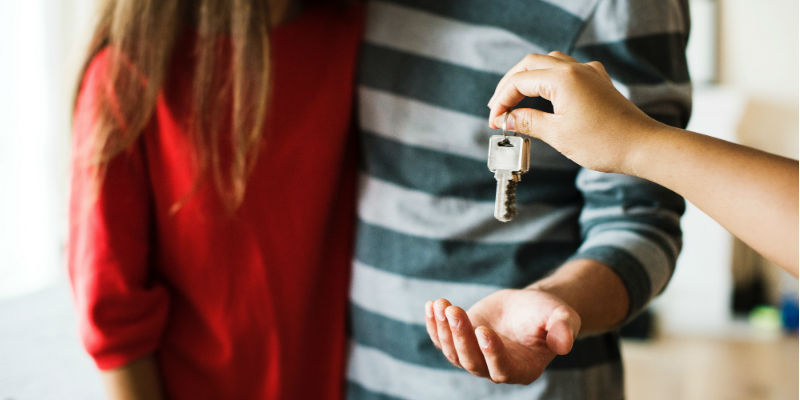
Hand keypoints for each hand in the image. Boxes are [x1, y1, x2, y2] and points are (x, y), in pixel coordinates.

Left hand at [424, 289, 579, 383]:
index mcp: (522, 369)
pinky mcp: (461, 342)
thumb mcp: (562, 317)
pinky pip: (442, 340)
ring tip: (441, 305)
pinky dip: (434, 325)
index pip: (501, 369)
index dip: (490, 352)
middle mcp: (495, 369)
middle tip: (454, 310)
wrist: (530, 306)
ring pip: (453, 352)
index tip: (483, 329)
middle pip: (472, 361)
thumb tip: (565, 344)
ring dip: (444, 329)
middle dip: (460, 336)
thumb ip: (564, 329)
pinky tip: (431, 305)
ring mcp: (475, 357)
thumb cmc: (549, 314)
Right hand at [486, 51, 661, 174]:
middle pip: (530, 64)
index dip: (502, 101)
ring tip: (515, 100)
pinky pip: (567, 71)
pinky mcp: (598, 82)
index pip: (519, 81)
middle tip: (498, 108)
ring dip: (529, 79)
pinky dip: (549, 80)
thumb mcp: (558, 135)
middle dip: (510, 85)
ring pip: (549, 63)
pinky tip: (545, 96)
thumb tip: (508, 118)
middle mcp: (575, 69)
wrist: (643, 146)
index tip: (495, 122)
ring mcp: (589, 73)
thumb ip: (528, 122)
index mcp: (562, 78)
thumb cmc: (603, 142)